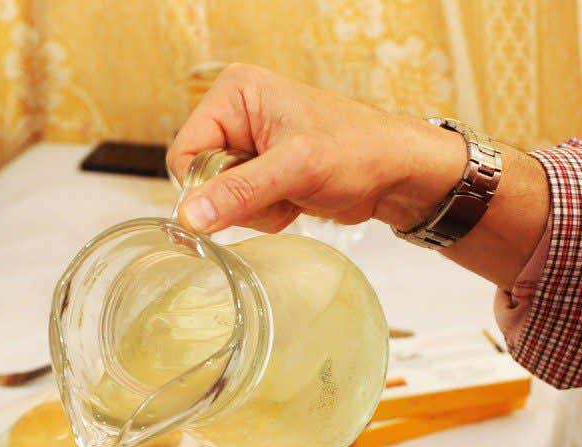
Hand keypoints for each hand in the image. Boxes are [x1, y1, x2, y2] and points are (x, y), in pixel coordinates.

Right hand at [167, 63, 466, 235]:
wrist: (397, 172)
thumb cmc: (357, 152)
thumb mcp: (294, 170)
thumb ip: (238, 192)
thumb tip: (189, 217)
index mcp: (234, 94)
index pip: (184, 153)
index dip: (207, 186)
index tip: (246, 194)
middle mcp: (234, 114)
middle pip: (200, 178)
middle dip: (237, 199)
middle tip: (278, 192)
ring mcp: (247, 143)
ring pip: (217, 198)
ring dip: (253, 210)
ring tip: (291, 194)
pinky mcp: (259, 169)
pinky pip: (236, 205)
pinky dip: (263, 213)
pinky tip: (292, 200)